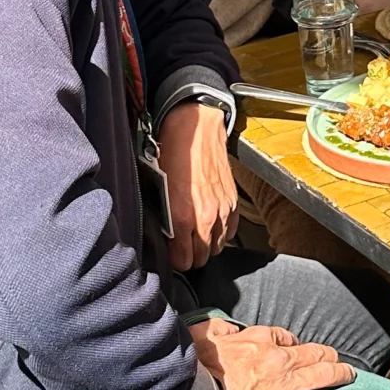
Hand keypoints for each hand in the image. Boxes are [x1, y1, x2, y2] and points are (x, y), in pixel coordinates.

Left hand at [158, 100, 239, 270]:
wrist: (196, 129)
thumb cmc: (172, 153)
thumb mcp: (156, 189)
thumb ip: (164, 219)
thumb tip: (166, 239)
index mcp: (181, 217)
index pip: (183, 261)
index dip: (176, 260)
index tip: (172, 255)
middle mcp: (205, 218)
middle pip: (201, 258)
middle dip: (191, 256)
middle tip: (182, 246)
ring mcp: (222, 211)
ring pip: (216, 248)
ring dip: (206, 245)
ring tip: (196, 236)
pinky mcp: (233, 203)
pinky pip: (229, 232)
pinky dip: (220, 233)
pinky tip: (210, 225)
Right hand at [191, 318, 359, 389]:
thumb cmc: (193, 372)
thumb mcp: (201, 337)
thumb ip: (218, 330)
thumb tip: (229, 329)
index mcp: (257, 340)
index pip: (283, 337)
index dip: (291, 343)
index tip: (294, 347)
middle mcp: (278, 359)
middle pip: (310, 353)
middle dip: (324, 354)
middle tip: (333, 358)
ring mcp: (286, 385)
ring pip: (322, 375)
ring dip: (340, 373)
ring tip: (350, 374)